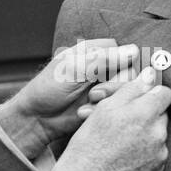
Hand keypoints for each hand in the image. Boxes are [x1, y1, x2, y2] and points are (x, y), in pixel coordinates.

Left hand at [0, 40, 140, 160]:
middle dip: (114, 84)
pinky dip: (101, 110)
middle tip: (94, 92)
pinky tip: (85, 112)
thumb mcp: (75, 69)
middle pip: (129, 72)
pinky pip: (116, 106)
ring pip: (125, 91)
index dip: (120, 62)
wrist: (37, 119)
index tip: (106, 72)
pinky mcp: (103, 105)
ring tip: (88, 101)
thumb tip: (134, 51)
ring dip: (107, 98)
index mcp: (93, 51)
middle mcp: (102, 68)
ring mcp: (104, 88)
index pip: (124, 51)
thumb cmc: (49, 88)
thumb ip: (104, 59)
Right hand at [47, 66, 170, 170]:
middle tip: (121, 120)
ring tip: (119, 139)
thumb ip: (131, 88)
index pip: (165, 93)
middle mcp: (158, 133)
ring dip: (143, 133)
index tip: (141, 97)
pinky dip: (143, 151)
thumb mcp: (105, 108)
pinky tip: (123, 154)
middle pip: (160, 114)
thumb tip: (150, 75)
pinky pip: (155, 153)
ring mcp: (159, 154)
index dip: (152, 92)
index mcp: (147, 113)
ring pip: (157, 134)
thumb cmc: (90, 143)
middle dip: (145, 114)